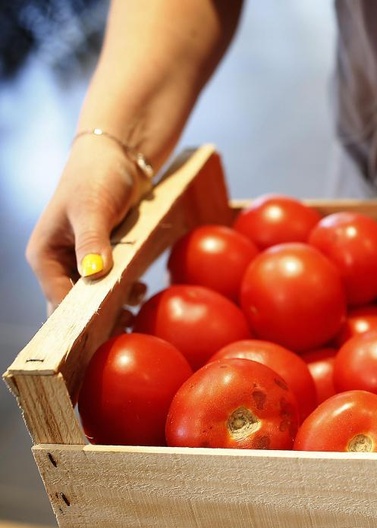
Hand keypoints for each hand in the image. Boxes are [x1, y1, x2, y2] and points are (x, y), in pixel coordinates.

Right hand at [26, 135, 146, 314]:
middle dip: (99, 320)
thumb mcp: (93, 207)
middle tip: (127, 324)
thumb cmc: (98, 175)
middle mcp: (59, 263)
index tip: (106, 331)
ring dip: (115, 307)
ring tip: (137, 308)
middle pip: (74, 306)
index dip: (80, 319)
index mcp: (44, 255)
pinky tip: (142, 291)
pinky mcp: (105, 257)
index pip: (57, 300)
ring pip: (94, 299)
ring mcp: (82, 261)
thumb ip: (92, 240)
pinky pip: (111, 285)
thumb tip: (93, 273)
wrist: (120, 156)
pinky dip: (125, 292)